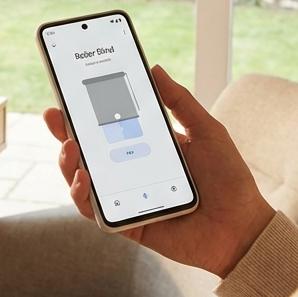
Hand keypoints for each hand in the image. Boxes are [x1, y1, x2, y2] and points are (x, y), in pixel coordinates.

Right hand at [43, 65, 273, 277]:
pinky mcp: (126, 223)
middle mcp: (131, 170)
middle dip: (64, 132)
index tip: (69, 91)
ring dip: (68, 163)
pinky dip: (82, 195)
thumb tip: (155, 69)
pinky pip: (94, 211)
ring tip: (70, 146)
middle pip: (88, 150)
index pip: (109, 124)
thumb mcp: (207, 130)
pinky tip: (85, 177)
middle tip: (54, 115)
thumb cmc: (229, 179)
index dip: (86, 110)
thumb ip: (180, 102)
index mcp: (147, 145)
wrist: (243, 227)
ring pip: (83, 179)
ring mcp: (126, 197)